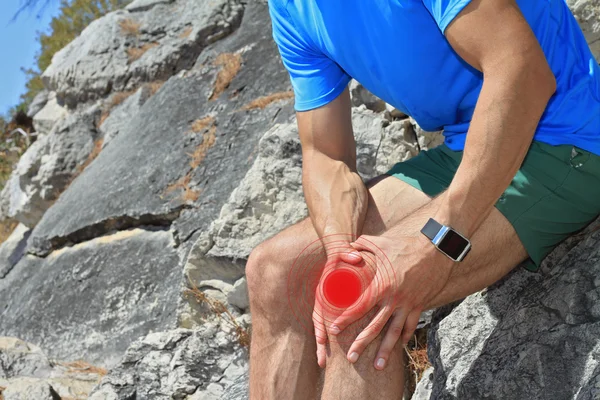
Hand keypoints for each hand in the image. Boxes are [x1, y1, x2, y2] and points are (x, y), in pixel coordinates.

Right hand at [313, 239, 362, 367]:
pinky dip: (328, 338)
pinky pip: (327, 324)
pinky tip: (330, 353)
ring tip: (322, 365)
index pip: (319, 310)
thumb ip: (345, 253)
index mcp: (324, 289)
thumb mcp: (341, 250)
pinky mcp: (331, 304)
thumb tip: (353, 257)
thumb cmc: (338, 250)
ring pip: (322, 328)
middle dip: (320, 345)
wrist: (333, 244)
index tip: (324, 340)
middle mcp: (322, 299)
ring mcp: (326, 303)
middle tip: (322, 363)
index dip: (321, 326)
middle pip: (319, 325)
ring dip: (322, 347)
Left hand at [330, 233, 452, 369]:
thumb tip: (346, 248)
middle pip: (376, 326)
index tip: (334, 330)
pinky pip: (411, 325)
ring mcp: (409, 304)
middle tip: (350, 358)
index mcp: (382, 285)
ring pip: (395, 333)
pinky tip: (399, 347)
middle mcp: (395, 299)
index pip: (360, 307)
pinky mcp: (420, 305)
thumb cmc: (405, 245)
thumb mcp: (380, 242)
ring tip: (377, 366)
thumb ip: (360, 246)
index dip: (346, 319)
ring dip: (386, 351)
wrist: (437, 249)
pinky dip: (405, 337)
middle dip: (362, 343)